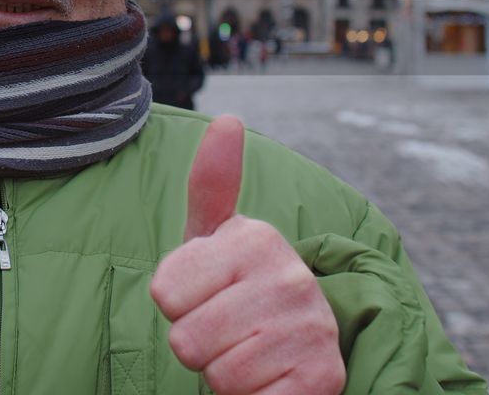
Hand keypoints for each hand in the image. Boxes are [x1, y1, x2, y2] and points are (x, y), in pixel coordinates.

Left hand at [149, 116, 344, 394]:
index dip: (176, 306)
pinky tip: (271, 381)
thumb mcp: (216, 239)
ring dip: (225, 376)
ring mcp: (311, 328)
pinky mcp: (323, 379)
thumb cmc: (239, 292)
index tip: (208, 297)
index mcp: (255, 237)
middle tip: (228, 333)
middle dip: (199, 346)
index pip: (165, 293)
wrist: (299, 355)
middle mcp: (290, 276)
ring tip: (250, 354)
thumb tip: (228, 120)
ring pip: (216, 375)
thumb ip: (213, 184)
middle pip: (186, 339)